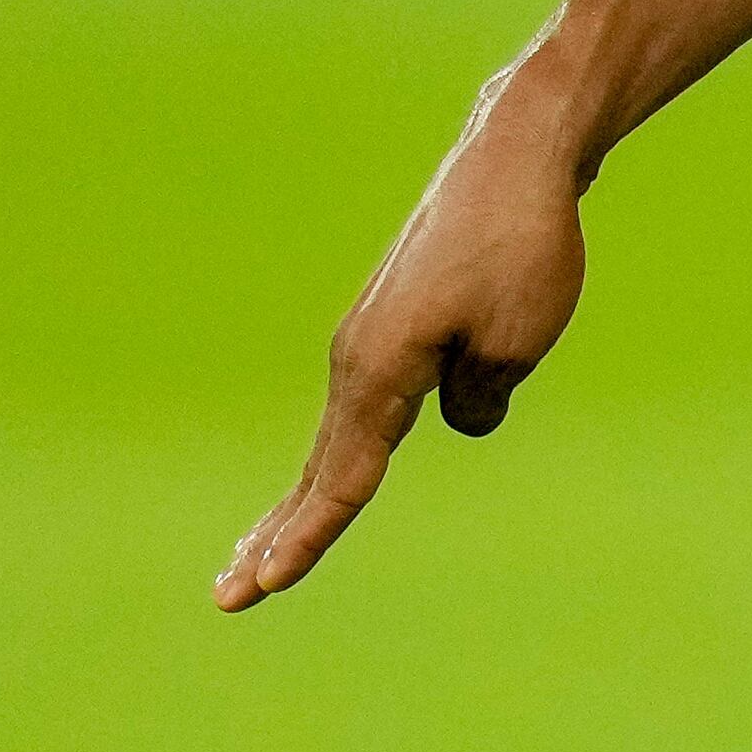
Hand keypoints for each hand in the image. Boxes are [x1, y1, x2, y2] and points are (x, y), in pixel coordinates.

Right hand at [213, 84, 591, 609]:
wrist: (516, 154)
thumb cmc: (522, 246)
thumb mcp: (516, 342)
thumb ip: (478, 401)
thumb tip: (460, 415)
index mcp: (382, 367)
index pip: (345, 478)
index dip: (310, 539)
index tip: (264, 588)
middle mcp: (359, 355)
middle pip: (320, 468)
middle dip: (277, 536)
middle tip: (229, 597)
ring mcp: (370, 334)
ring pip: (338, 438)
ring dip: (303, 499)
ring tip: (257, 554)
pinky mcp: (394, 319)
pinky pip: (364, 402)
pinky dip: (343, 450)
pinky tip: (330, 478)